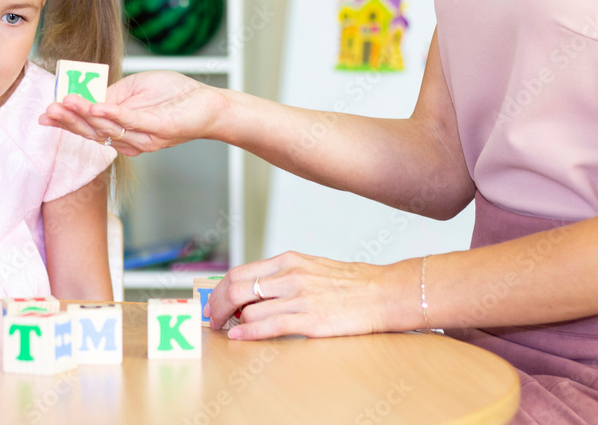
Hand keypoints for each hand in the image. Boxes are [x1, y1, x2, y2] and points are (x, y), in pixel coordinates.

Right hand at [39, 70, 223, 155]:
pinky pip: (131, 123)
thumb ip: (111, 94)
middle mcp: (130, 140)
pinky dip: (112, 114)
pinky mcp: (158, 130)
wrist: (208, 102)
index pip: (88, 128)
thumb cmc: (173, 95)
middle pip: (92, 132)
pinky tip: (96, 106)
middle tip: (49, 110)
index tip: (45, 114)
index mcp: (121, 131)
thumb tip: (86, 93)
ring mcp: (143, 138)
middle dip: (69, 121)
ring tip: (67, 101)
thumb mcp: (135, 89)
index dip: (66, 122)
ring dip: (85, 115)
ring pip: (107, 129)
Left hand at [206, 251, 412, 338]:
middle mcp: (290, 276)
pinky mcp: (310, 320)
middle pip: (237, 288)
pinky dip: (249, 332)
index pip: (240, 272)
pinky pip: (270, 326)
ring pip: (250, 308)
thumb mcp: (311, 267)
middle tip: (213, 318)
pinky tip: (239, 336)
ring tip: (230, 330)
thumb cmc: (351, 282)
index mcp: (289, 260)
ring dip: (234, 322)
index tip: (214, 301)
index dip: (221, 289)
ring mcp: (299, 297)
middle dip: (219, 305)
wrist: (384, 292)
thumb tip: (255, 290)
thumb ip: (283, 275)